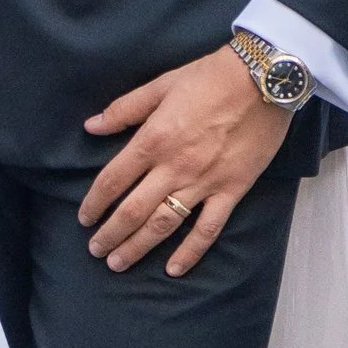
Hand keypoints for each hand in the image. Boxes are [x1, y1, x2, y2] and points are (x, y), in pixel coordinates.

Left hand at [79, 46, 288, 275]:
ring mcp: (203, 182)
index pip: (112, 180)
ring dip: (138, 247)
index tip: (84, 218)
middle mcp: (174, 166)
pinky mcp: (231, 190)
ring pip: (163, 225)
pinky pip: (207, 229)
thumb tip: (91, 126)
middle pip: (132, 210)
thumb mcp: (161, 85)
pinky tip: (174, 270)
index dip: (94, 203)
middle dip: (110, 234)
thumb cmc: (210, 77)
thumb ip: (124, 109)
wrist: (263, 79)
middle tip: (95, 251)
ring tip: (118, 263)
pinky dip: (190, 252)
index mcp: (153, 139)